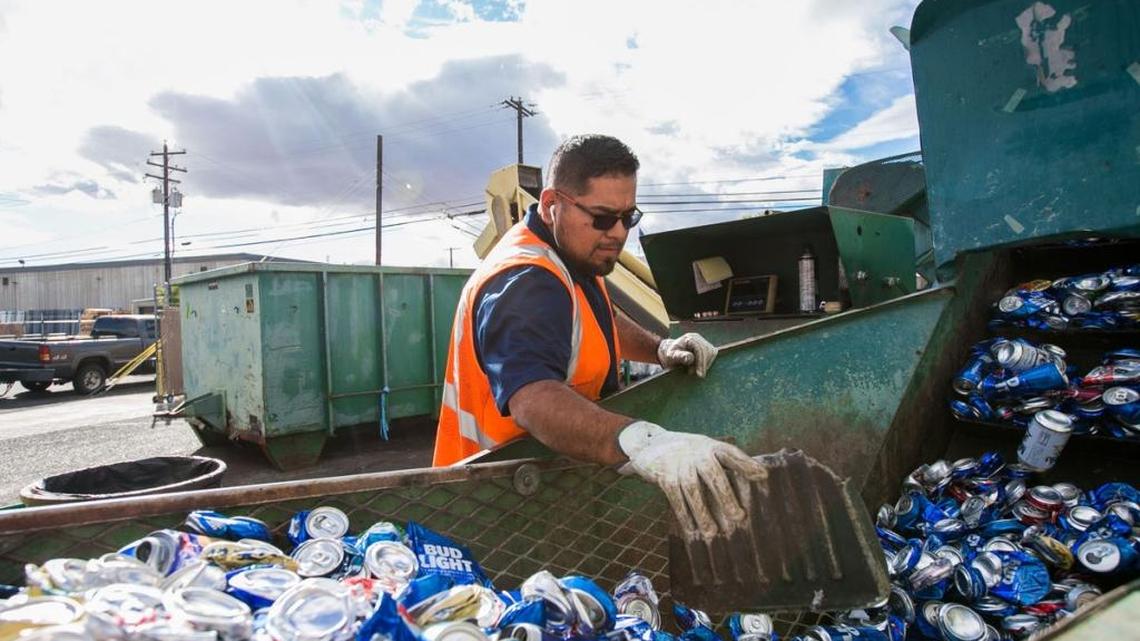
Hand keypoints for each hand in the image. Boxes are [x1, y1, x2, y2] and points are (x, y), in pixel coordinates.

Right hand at [617, 421, 766, 540]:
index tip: (763, 476)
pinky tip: (692, 530)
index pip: (731, 453)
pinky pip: (675, 497)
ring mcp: (678, 463)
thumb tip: (760, 478)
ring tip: (713, 532)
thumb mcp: (706, 450)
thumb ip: (727, 463)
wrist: (650, 443)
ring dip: (703, 512)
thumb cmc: (688, 453)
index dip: (746, 464)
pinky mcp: (663, 474)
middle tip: (738, 517)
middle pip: (713, 474)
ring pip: (692, 490)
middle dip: (726, 496)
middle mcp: (696, 452)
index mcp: (711, 446)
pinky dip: (684, 515)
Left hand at [657, 333, 717, 377]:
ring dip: (706, 364)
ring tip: (696, 372)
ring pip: (711, 352)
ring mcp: (702, 341)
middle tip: (698, 375)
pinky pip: (712, 354)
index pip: (699, 348)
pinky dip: (708, 362)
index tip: (699, 374)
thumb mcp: (671, 357)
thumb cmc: (669, 356)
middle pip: (707, 350)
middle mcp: (697, 337)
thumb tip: (690, 358)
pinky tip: (701, 368)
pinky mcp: (706, 346)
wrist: (670, 354)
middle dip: (703, 364)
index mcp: (688, 338)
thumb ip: (680, 356)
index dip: (700, 361)